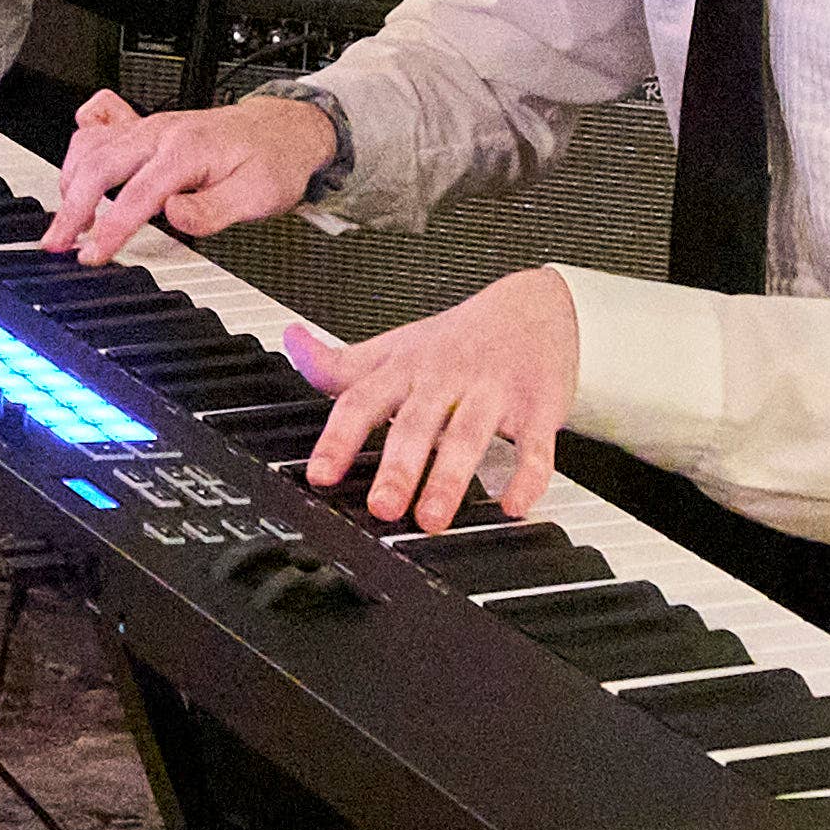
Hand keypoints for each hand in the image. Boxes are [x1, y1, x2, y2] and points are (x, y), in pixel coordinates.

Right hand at [43, 87, 337, 263]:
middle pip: (99, 165)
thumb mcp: (258, 195)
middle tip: (57, 242)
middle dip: (72, 207)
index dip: (110, 229)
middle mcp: (161, 131)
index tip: (92, 255)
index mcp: (187, 150)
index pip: (137, 194)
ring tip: (65, 218)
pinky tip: (76, 167)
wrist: (283, 130)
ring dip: (70, 181)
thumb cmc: (271, 162)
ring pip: (91, 144)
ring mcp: (150, 125)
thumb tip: (174, 217)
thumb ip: (213, 208)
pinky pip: (98, 122)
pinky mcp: (145, 126)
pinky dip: (80, 144)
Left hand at [300, 269, 589, 532]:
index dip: (339, 438)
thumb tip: (292, 342)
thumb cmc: (456, 340)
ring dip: (450, 478)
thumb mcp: (393, 347)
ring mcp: (492, 392)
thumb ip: (340, 362)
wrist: (535, 309)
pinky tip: (513, 506)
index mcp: (405, 369)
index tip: (320, 476)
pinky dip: (527, 476)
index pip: (363, 401)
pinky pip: (534, 445)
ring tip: (432, 519)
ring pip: (468, 434)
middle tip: (382, 507)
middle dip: (399, 467)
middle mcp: (445, 378)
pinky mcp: (537, 407)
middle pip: (416, 422)